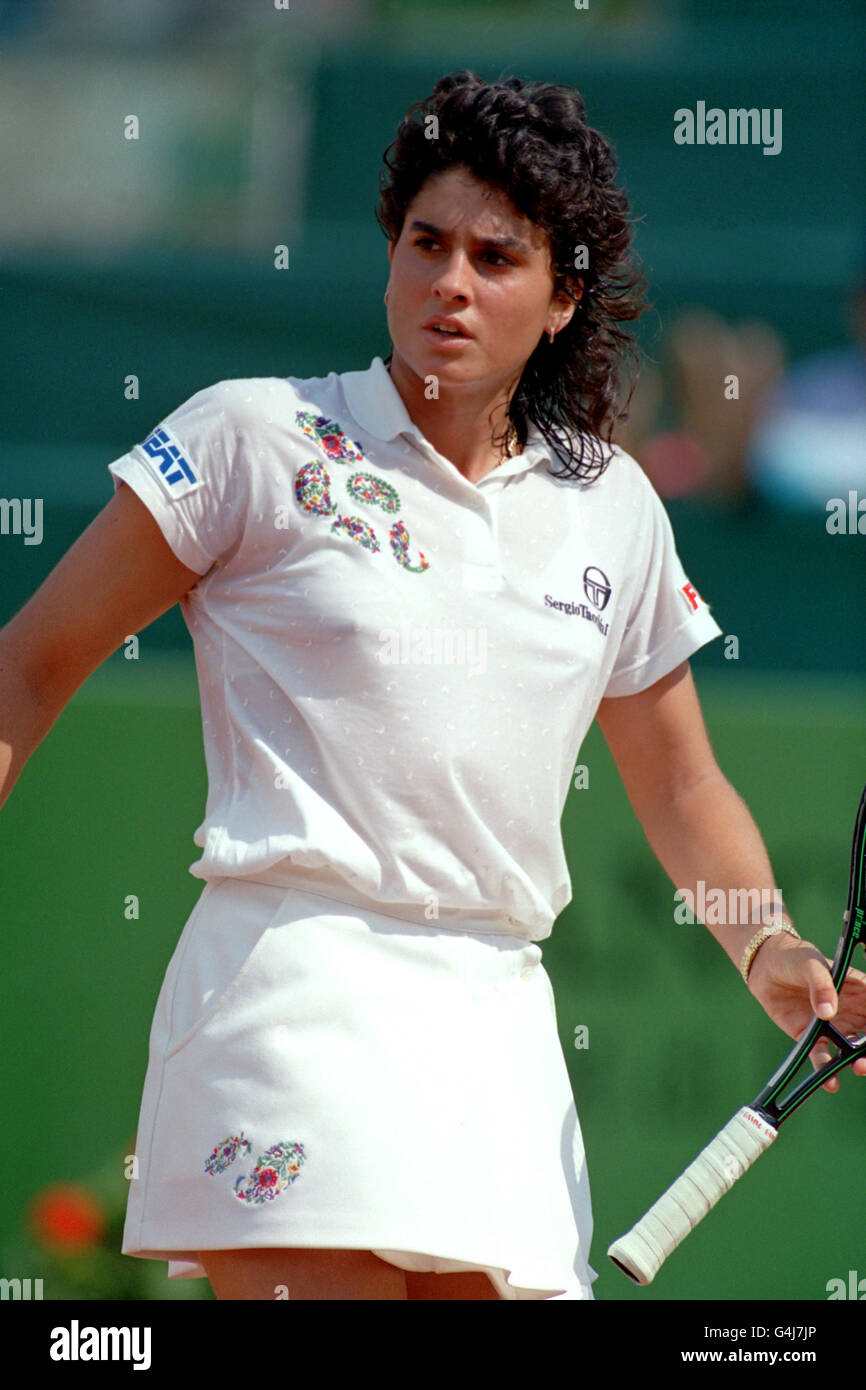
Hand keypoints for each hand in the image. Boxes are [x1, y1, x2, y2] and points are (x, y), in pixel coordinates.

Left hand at [746, 932, 865, 1091]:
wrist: (765, 966)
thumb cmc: (795, 957)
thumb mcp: (810, 964)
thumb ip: (821, 985)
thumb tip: (828, 1013)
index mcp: (859, 991)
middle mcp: (851, 1012)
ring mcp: (833, 1026)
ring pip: (852, 1050)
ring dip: (858, 1062)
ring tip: (857, 1068)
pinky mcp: (811, 1036)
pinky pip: (823, 1057)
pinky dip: (827, 1070)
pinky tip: (831, 1082)